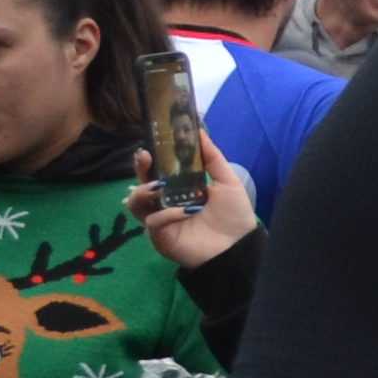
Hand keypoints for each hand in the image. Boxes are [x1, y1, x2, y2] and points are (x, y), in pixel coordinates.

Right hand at [136, 119, 257, 271]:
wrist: (241, 245)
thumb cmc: (234, 215)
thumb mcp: (226, 182)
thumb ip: (212, 159)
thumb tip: (200, 132)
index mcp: (179, 190)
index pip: (158, 172)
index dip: (152, 159)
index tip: (151, 144)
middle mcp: (165, 204)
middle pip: (141, 186)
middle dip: (139, 171)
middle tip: (144, 157)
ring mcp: (161, 221)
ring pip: (135, 204)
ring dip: (143, 192)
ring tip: (159, 185)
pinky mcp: (160, 237)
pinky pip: (153, 223)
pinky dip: (166, 214)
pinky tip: (183, 212)